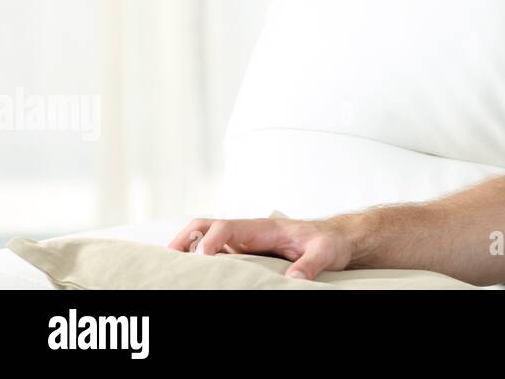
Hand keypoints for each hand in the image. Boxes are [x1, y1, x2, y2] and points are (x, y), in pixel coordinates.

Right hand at [166, 215, 354, 280]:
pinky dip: (197, 260)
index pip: (228, 227)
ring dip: (185, 249)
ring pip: (204, 239)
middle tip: (169, 260)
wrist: (335, 240)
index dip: (212, 240)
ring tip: (170, 269)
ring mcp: (243, 243)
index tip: (202, 258)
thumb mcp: (325, 251)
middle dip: (185, 239)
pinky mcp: (243, 255)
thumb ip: (310, 263)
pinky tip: (189, 275)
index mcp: (263, 227)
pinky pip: (214, 254)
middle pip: (206, 226)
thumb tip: (293, 279)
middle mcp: (248, 232)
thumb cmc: (328, 241)